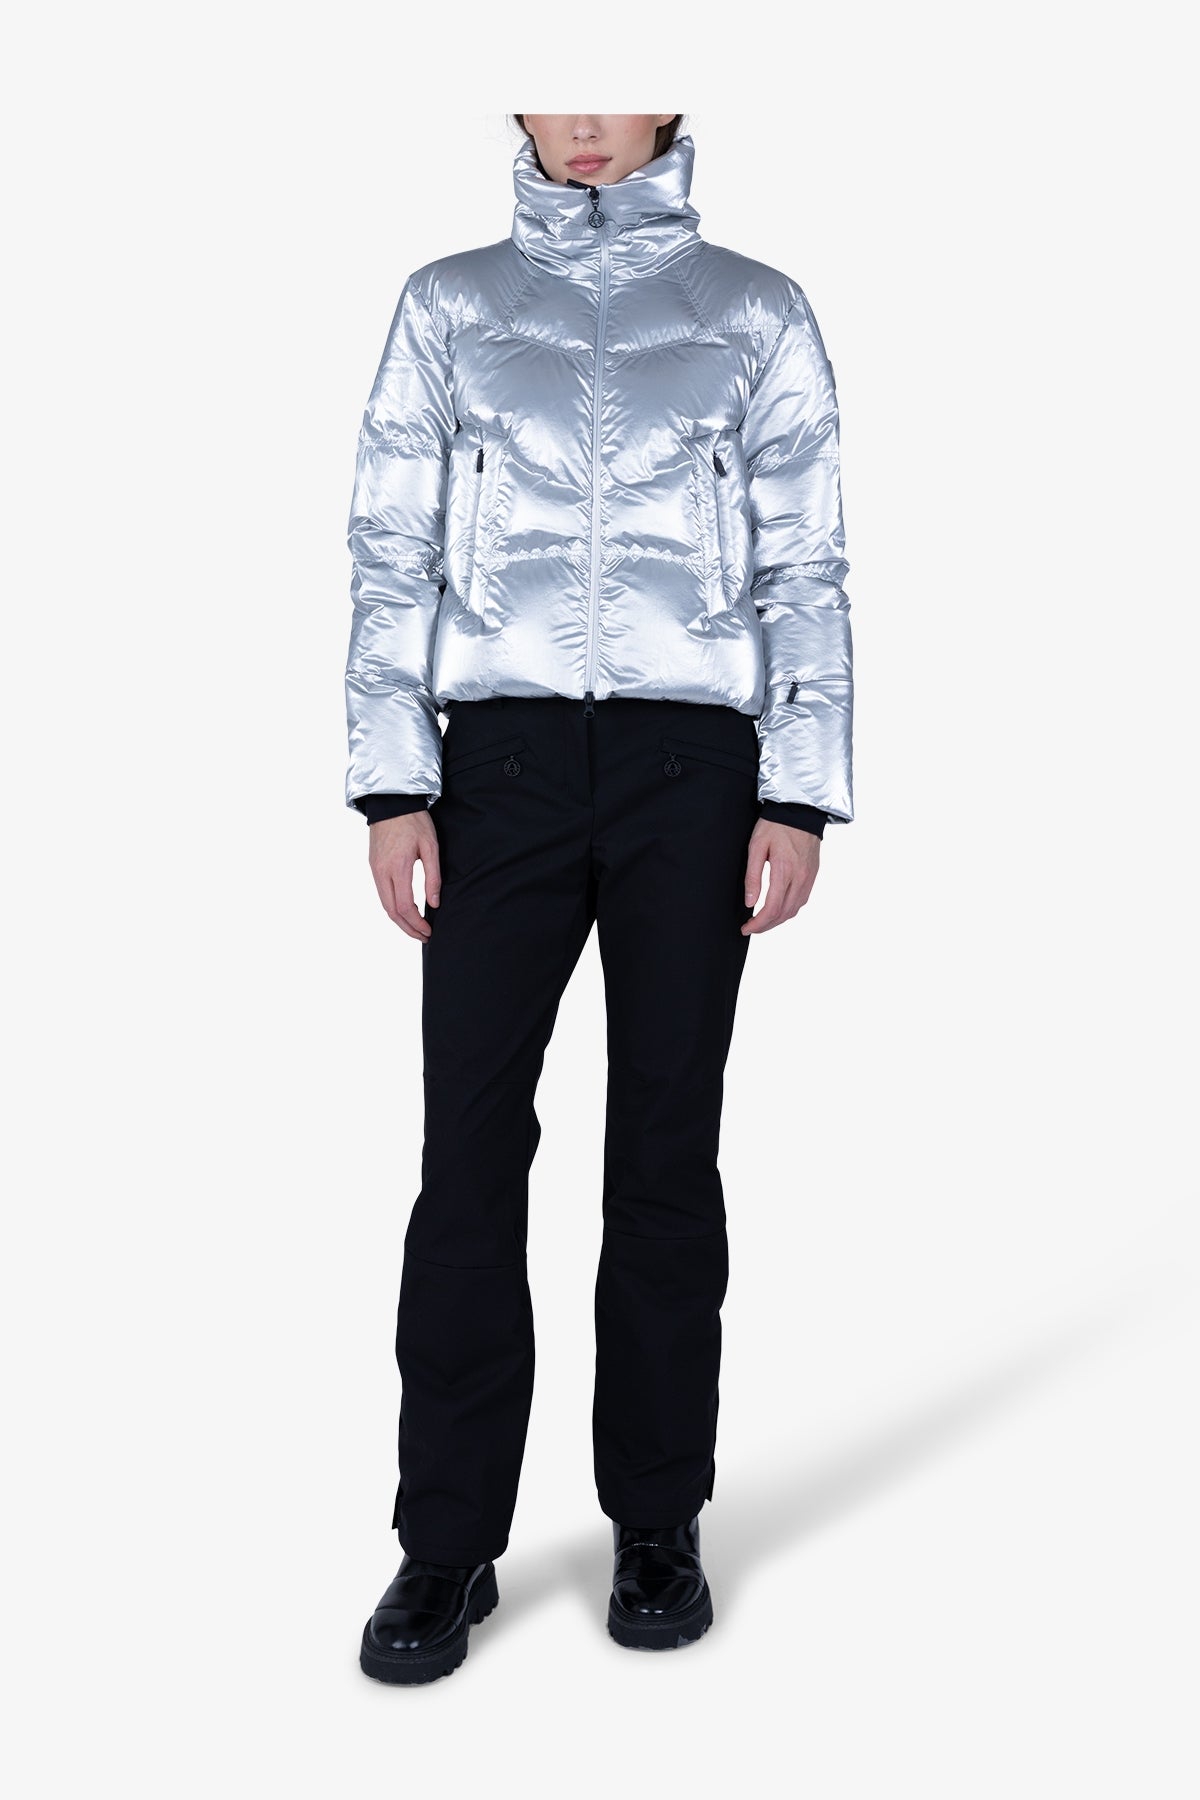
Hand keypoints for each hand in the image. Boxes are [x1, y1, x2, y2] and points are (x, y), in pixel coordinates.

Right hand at [368, 812, 441, 940]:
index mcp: (397, 867)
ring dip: (399, 920)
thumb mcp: (430, 846)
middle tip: (423, 936)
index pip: (404, 906)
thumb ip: (433, 876)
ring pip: (384, 905)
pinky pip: (381, 893)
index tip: (429, 931)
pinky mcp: (373, 866)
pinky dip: (392, 907)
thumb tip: (434, 903)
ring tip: (415, 928)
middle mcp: (382, 872)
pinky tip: (404, 911)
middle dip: (407, 929)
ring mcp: (374, 870)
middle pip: (391, 912)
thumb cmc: (414, 821)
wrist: (390, 802)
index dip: (416, 924)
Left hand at [741, 817, 820, 934]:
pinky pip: (802, 900)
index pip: (772, 909)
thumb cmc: (776, 825)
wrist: (800, 810)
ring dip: (778, 920)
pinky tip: (779, 909)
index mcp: (784, 871)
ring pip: (794, 910)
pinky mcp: (813, 875)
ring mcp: (809, 877)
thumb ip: (753, 876)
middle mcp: (800, 878)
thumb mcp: (756, 846)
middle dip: (766, 926)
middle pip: (784, 914)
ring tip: (763, 921)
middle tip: (751, 928)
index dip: (758, 924)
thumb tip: (749, 902)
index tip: (746, 928)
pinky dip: (789, 910)